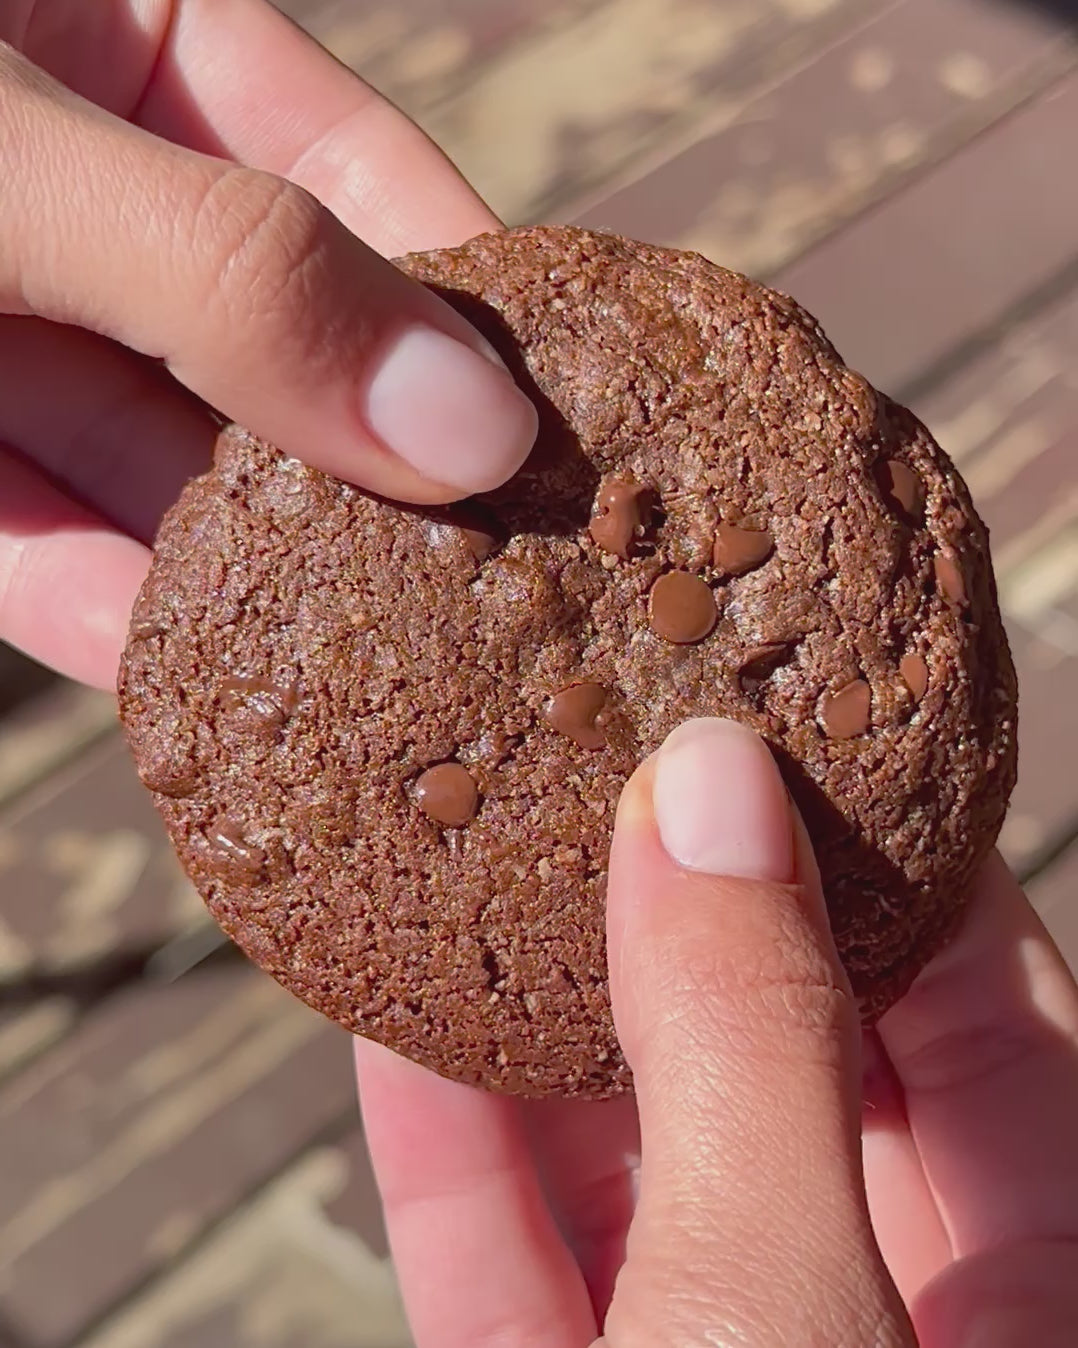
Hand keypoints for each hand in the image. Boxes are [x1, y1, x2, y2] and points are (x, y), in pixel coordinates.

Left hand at [0, 0, 535, 686]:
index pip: (355, 177)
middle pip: (275, 345)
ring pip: (158, 462)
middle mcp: (87, 199)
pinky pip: (32, 545)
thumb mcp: (13, 152)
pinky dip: (106, 614)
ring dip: (258, 568)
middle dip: (371, 461)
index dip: (463, 304)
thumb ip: (236, 276)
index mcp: (130, 48)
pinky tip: (200, 683)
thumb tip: (471, 424)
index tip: (559, 425)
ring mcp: (4, 329)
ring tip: (381, 662)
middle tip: (497, 576)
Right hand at [357, 719, 1077, 1345]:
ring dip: (547, 1023)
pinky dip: (456, 1161)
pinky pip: (516, 1265)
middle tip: (616, 764)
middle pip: (798, 1065)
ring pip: (643, 1162)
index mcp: (1038, 1295)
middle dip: (694, 918)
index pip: (992, 1010)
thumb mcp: (777, 1308)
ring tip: (483, 860)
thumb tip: (706, 786)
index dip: (892, 857)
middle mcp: (887, 1315)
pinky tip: (394, 1037)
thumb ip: (752, 1051)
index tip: (785, 730)